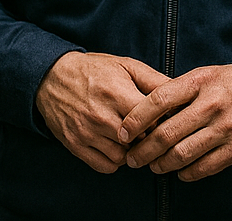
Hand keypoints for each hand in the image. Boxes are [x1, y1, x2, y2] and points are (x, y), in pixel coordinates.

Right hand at [36, 51, 169, 172]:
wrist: (51, 76)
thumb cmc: (93, 70)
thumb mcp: (125, 65)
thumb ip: (153, 80)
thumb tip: (180, 91)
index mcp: (116, 93)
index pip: (151, 120)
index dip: (162, 122)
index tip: (164, 120)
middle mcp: (101, 116)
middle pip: (138, 141)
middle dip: (148, 139)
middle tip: (151, 133)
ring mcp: (87, 132)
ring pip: (123, 157)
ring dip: (131, 152)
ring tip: (132, 139)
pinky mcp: (75, 145)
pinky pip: (104, 166)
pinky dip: (115, 161)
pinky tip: (117, 147)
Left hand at [118, 63, 231, 180]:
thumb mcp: (205, 75)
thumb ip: (178, 91)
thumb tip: (144, 110)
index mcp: (199, 82)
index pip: (158, 100)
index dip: (136, 119)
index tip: (122, 132)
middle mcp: (211, 104)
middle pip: (166, 133)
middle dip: (143, 150)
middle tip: (132, 158)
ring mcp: (226, 128)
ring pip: (182, 154)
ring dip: (161, 165)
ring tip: (153, 166)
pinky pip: (204, 168)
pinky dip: (186, 173)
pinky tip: (179, 171)